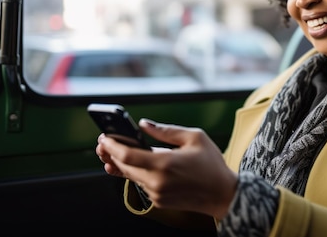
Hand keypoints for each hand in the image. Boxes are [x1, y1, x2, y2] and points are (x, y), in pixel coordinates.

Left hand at [96, 119, 237, 219]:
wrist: (222, 194)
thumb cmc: (211, 164)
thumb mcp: (194, 138)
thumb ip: (166, 131)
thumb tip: (144, 124)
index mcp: (165, 164)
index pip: (128, 156)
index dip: (112, 146)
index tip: (104, 137)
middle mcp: (157, 181)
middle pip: (124, 166)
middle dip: (111, 153)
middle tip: (104, 142)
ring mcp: (157, 194)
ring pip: (130, 176)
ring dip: (121, 163)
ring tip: (114, 152)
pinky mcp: (158, 201)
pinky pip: (141, 184)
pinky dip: (135, 173)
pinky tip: (133, 164)